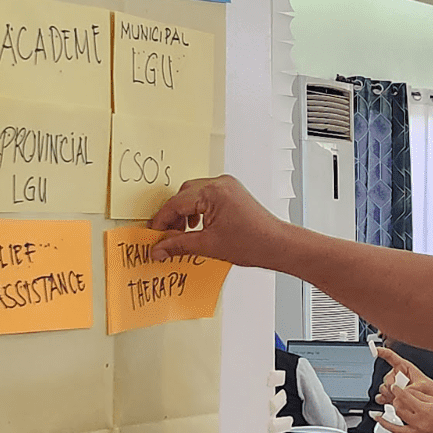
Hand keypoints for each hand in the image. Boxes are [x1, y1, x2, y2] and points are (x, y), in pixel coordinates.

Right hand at [148, 175, 288, 266]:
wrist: (278, 245)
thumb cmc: (253, 243)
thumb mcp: (208, 246)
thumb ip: (179, 245)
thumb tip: (159, 249)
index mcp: (213, 192)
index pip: (176, 203)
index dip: (162, 221)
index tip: (155, 235)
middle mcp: (220, 184)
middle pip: (183, 195)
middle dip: (173, 216)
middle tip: (166, 236)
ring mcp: (228, 186)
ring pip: (194, 194)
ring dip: (185, 212)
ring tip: (182, 234)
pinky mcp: (232, 193)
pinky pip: (206, 196)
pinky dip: (197, 210)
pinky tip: (197, 227)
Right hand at [374, 347, 432, 401]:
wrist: (429, 407)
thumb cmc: (430, 393)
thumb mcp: (425, 387)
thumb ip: (412, 388)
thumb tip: (401, 392)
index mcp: (405, 368)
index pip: (391, 357)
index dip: (382, 352)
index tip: (374, 349)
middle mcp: (396, 376)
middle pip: (386, 378)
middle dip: (391, 385)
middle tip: (399, 390)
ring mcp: (393, 387)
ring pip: (383, 388)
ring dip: (389, 394)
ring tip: (399, 398)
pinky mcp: (390, 397)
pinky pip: (381, 397)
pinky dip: (382, 400)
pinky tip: (387, 402)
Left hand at [374, 383, 432, 432]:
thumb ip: (421, 398)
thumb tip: (409, 394)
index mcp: (424, 411)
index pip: (405, 398)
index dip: (398, 391)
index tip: (394, 388)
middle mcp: (418, 423)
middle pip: (398, 412)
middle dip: (394, 403)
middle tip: (392, 399)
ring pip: (395, 429)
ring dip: (383, 422)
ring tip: (376, 417)